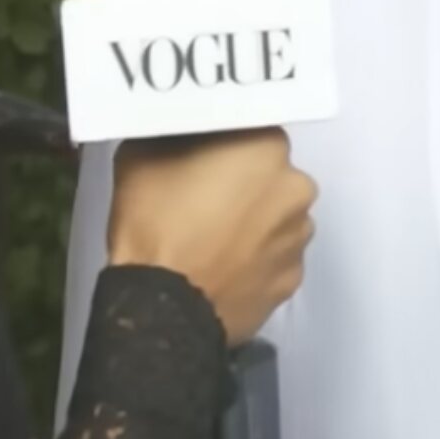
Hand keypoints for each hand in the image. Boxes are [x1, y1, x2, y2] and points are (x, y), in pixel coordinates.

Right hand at [108, 129, 317, 344]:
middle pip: (270, 176)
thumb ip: (174, 136)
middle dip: (243, 183)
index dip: (224, 144)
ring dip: (254, 223)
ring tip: (213, 241)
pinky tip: (224, 269)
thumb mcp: (140, 155)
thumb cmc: (154, 222)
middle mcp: (297, 189)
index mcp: (267, 149)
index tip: (201, 159)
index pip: (251, 131)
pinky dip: (255, 261)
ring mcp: (299, 239)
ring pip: (277, 219)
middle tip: (203, 202)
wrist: (162, 307)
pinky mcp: (292, 281)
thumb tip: (182, 135)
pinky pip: (274, 259)